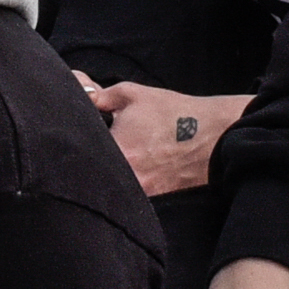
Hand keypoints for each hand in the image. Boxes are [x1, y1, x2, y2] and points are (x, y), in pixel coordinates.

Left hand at [87, 79, 240, 199]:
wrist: (213, 135)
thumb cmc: (173, 113)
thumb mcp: (131, 95)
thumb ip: (97, 96)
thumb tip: (76, 90)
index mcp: (117, 150)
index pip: (78, 150)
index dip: (75, 140)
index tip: (81, 134)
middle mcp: (125, 176)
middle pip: (89, 170)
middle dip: (89, 155)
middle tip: (104, 141)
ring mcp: (138, 191)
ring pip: (107, 182)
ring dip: (105, 169)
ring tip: (126, 151)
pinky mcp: (150, 198)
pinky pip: (125, 191)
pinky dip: (122, 180)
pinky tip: (136, 163)